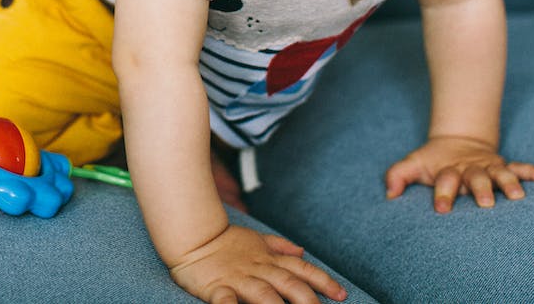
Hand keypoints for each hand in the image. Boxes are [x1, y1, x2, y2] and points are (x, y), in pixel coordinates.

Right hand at [169, 224, 347, 303]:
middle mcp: (258, 269)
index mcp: (269, 259)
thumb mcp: (256, 240)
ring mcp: (239, 279)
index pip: (301, 270)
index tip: (341, 295)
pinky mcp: (218, 289)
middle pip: (289, 285)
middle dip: (308, 301)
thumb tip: (303, 252)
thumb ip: (280, 247)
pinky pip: (227, 303)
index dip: (323, 282)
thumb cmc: (226, 242)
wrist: (192, 236)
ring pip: (264, 295)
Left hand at [385, 135, 533, 212]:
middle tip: (485, 203)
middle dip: (480, 189)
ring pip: (500, 173)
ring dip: (509, 182)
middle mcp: (471, 169)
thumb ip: (398, 175)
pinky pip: (519, 167)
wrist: (456, 140)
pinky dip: (531, 171)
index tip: (442, 209)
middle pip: (476, 178)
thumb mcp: (414, 165)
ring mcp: (489, 167)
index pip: (445, 181)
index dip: (443, 194)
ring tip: (518, 196)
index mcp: (449, 170)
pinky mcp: (503, 165)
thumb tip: (389, 194)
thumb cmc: (433, 162)